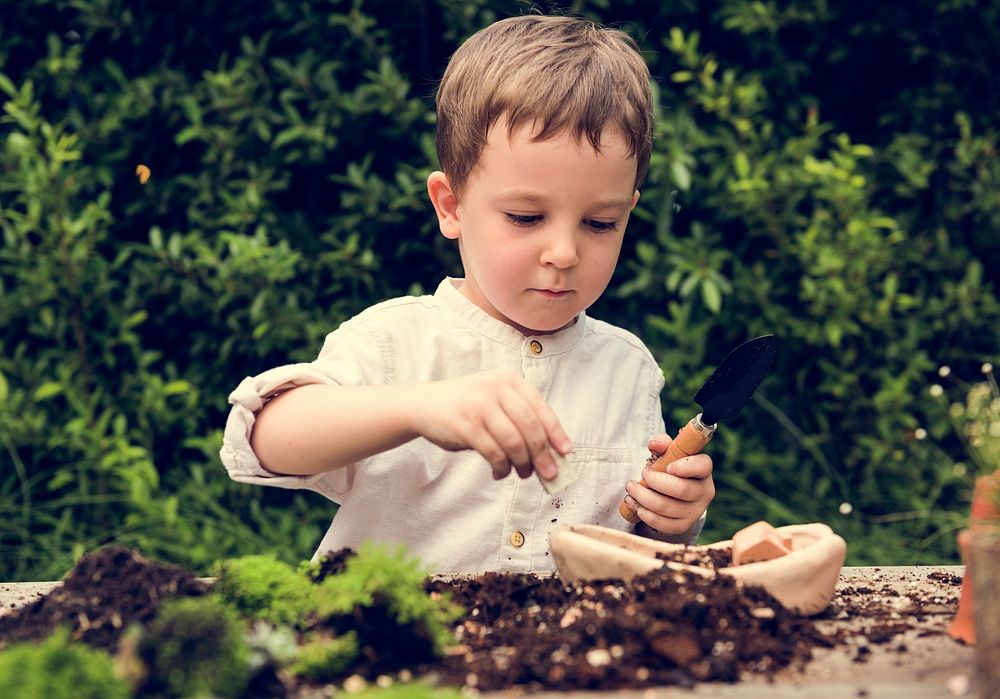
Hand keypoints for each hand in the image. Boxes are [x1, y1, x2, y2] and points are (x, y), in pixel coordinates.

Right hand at [411, 369, 572, 480]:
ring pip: (513, 442)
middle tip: (550, 474)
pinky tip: (500, 472)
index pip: (540, 407)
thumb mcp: (493, 399)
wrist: (424, 405)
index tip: (566, 452)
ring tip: (523, 474)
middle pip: (530, 426)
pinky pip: (493, 452)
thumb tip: (549, 452)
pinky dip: (501, 467)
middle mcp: (495, 388)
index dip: (556, 432)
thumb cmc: (466, 406)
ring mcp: (479, 405)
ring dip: (523, 464)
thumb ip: (519, 417)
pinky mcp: (466, 425)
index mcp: (508, 379)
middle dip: (543, 454)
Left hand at [623, 433, 714, 535]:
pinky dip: (644, 513)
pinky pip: (662, 524)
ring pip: (667, 507)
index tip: (668, 466)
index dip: (685, 467)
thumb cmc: (671, 469)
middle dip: (655, 481)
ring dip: (643, 497)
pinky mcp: (683, 526)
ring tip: (630, 488)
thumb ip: (663, 444)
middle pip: (681, 489)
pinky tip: (633, 503)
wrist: (673, 496)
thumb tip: (653, 444)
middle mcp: (704, 492)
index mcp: (703, 471)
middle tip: (642, 474)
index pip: (703, 466)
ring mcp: (695, 512)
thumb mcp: (669, 454)